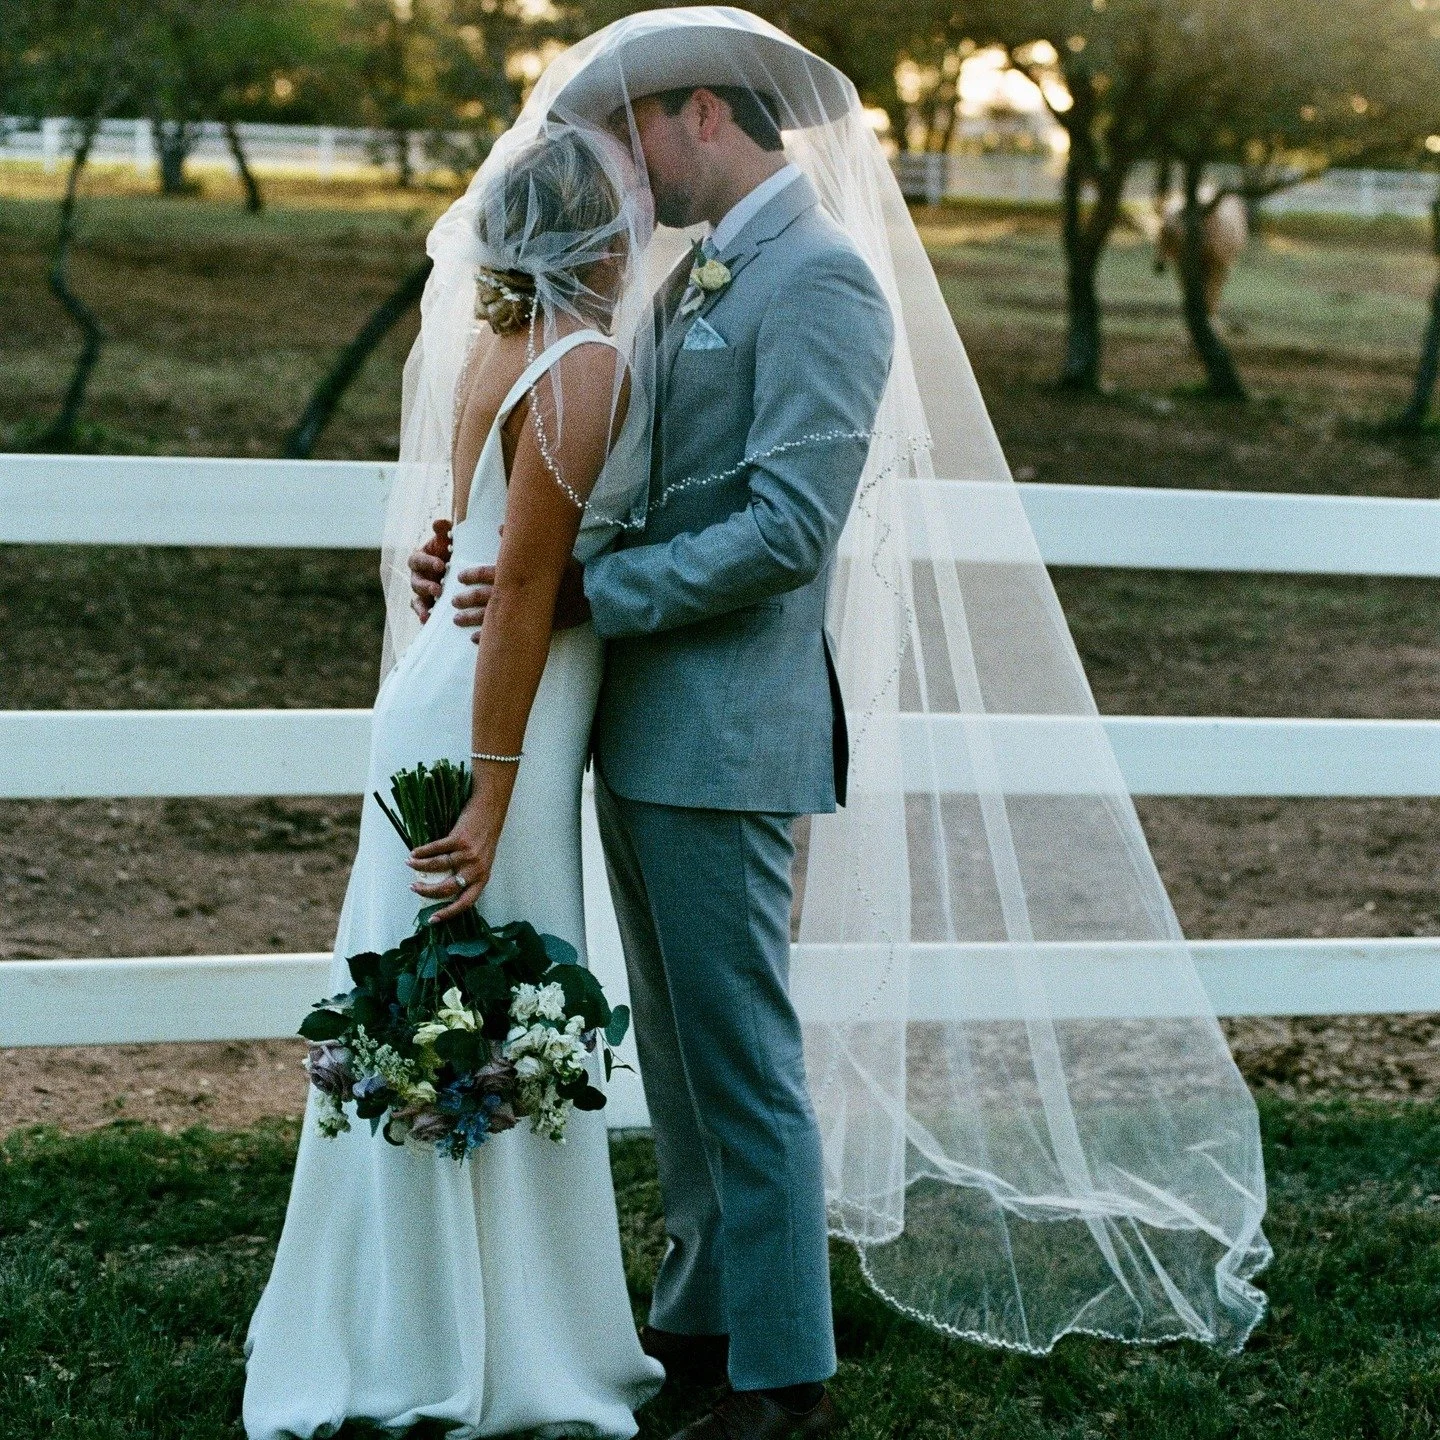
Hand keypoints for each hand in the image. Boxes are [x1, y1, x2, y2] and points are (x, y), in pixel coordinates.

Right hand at [406, 792, 498, 923]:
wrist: (491, 811)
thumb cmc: (485, 836)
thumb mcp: (482, 860)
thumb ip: (467, 874)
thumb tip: (442, 886)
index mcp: (482, 878)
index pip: (466, 903)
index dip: (448, 913)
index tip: (432, 920)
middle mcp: (476, 869)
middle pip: (447, 888)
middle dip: (427, 891)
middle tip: (414, 888)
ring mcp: (468, 854)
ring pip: (437, 867)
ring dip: (420, 866)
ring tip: (410, 864)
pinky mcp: (459, 839)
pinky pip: (436, 849)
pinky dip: (422, 852)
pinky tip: (414, 853)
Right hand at [409, 520, 451, 623]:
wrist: (458, 571)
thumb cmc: (450, 553)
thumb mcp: (447, 542)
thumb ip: (444, 532)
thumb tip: (440, 522)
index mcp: (420, 559)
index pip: (416, 560)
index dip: (426, 562)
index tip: (440, 564)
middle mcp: (417, 577)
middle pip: (416, 582)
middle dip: (426, 586)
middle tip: (438, 589)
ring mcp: (421, 593)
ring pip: (416, 601)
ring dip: (422, 607)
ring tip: (429, 613)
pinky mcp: (428, 606)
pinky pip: (422, 613)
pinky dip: (424, 618)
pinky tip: (429, 624)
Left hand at [452, 533, 590, 640]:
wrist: (591, 595)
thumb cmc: (571, 572)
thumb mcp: (550, 554)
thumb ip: (521, 542)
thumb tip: (501, 527)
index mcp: (520, 576)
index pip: (490, 574)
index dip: (473, 575)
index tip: (460, 577)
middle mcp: (519, 595)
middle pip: (485, 597)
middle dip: (467, 599)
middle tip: (453, 601)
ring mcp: (524, 613)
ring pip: (491, 617)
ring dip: (472, 619)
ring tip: (457, 619)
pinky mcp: (531, 626)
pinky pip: (505, 634)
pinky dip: (488, 636)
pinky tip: (474, 639)